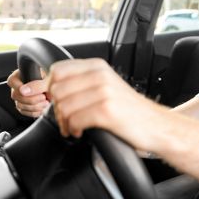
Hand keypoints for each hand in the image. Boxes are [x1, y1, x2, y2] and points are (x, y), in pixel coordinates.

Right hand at [7, 69, 50, 117]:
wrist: (56, 86)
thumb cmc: (51, 79)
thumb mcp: (47, 79)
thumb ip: (37, 84)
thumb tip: (24, 91)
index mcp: (20, 76)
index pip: (12, 81)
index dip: (20, 87)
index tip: (33, 91)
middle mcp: (18, 87)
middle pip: (16, 96)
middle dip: (31, 99)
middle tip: (43, 97)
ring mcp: (20, 97)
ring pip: (20, 105)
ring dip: (34, 106)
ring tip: (46, 102)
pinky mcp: (24, 106)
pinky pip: (25, 112)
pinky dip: (35, 112)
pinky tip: (42, 108)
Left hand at [46, 58, 165, 150]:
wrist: (156, 125)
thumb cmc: (129, 109)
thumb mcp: (105, 86)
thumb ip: (80, 82)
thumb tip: (45, 86)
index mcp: (98, 66)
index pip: (58, 69)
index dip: (46, 86)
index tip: (42, 98)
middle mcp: (100, 75)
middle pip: (57, 89)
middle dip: (55, 109)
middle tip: (64, 120)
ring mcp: (104, 92)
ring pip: (63, 106)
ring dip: (63, 122)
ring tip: (72, 128)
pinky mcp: (106, 110)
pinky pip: (74, 120)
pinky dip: (73, 129)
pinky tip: (80, 132)